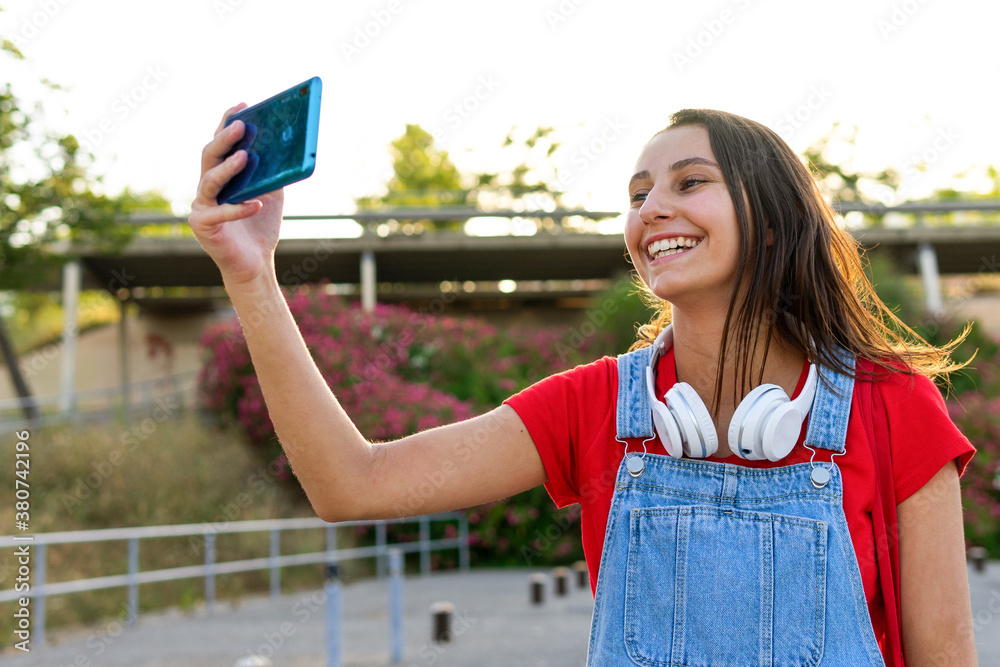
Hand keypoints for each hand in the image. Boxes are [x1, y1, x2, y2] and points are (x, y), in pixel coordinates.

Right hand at [188, 103, 283, 287]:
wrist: (256, 262)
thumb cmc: (260, 225)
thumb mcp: (271, 192)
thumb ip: (272, 170)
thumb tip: (284, 145)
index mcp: (220, 175)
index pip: (220, 144)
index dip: (227, 123)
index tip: (242, 106)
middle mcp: (205, 187)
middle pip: (210, 156)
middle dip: (225, 139)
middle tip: (241, 125)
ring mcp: (201, 206)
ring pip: (210, 181)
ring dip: (227, 169)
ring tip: (244, 157)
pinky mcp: (202, 226)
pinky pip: (221, 214)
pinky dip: (239, 208)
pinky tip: (257, 203)